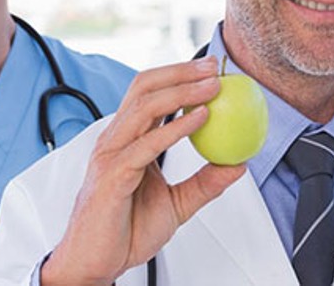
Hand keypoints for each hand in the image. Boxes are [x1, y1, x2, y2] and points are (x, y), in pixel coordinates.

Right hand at [41, 56, 245, 285]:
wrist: (96, 264)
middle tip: (213, 68)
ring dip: (182, 92)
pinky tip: (200, 119)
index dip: (178, 75)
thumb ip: (205, 183)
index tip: (212, 70)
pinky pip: (147, 145)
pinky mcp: (112, 176)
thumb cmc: (126, 232)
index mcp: (127, 140)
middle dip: (180, 71)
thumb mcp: (178, 204)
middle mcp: (116, 140)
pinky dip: (176, 128)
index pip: (150, 93)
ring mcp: (111, 155)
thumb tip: (238, 165)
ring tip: (212, 88)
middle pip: (144, 87)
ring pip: (144, 108)